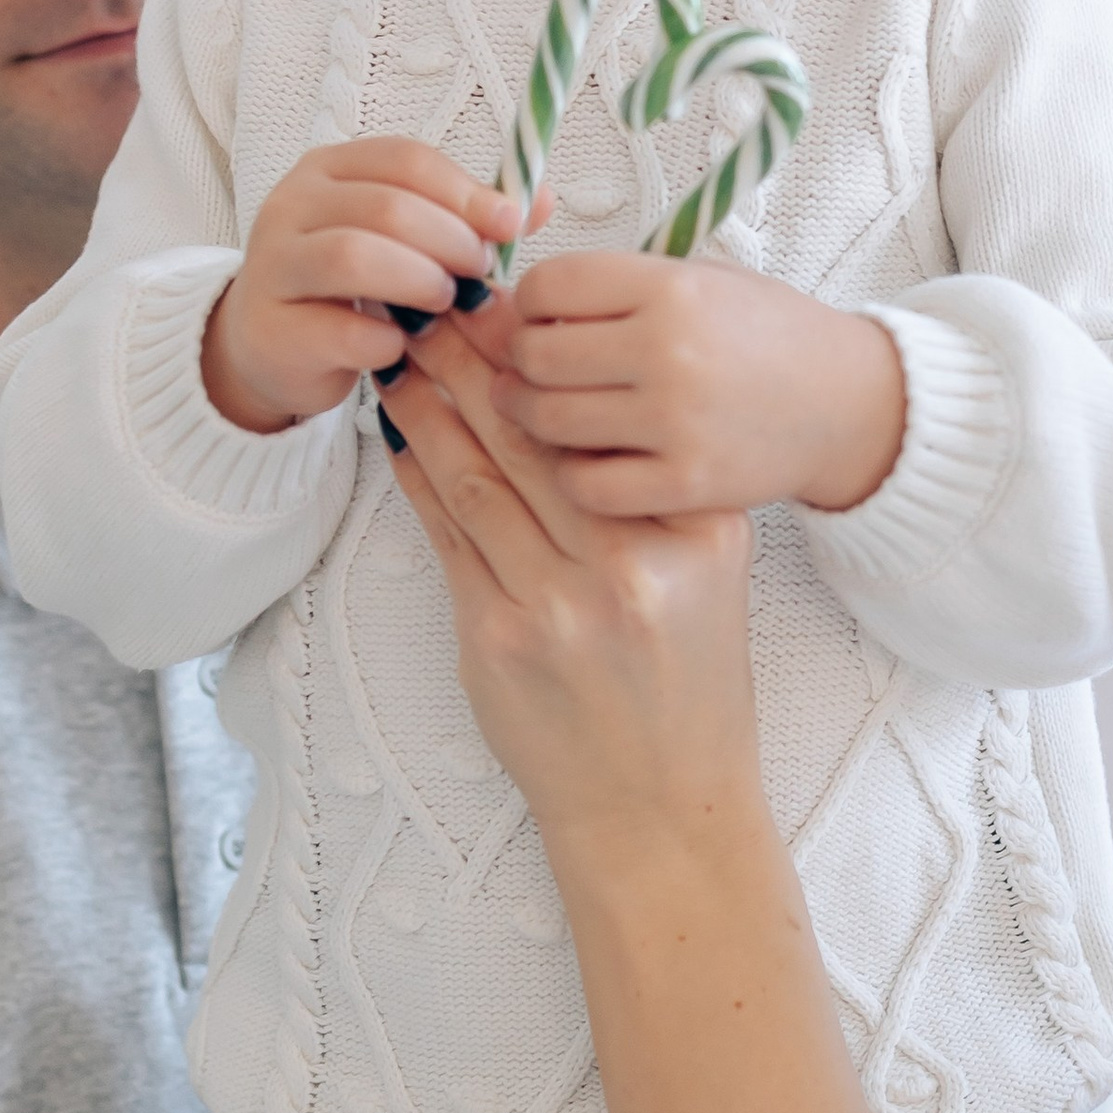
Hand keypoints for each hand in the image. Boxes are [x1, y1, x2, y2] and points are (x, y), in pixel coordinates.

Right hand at [201, 142, 532, 433]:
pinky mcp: (271, 329)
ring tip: (444, 304)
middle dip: (450, 242)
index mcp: (328, 170)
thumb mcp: (404, 241)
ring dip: (419, 282)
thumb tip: (538, 200)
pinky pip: (342, 330)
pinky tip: (401, 346)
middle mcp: (290, 206)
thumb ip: (465, 219)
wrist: (272, 349)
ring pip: (355, 257)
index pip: (405, 159)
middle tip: (479, 275)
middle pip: (386, 207)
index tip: (510, 225)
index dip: (466, 191)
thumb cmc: (350, 289)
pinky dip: (387, 340)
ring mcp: (273, 266)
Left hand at [387, 311, 762, 851]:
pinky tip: (402, 439)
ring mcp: (563, 604)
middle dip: (471, 365)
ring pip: (479, 478)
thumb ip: (656, 496)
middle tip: (431, 313)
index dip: (537, 358)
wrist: (660, 802)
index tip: (499, 311)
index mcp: (696, 532)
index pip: (601, 423)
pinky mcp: (502, 640)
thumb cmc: (685, 685)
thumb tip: (574, 400)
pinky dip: (419, 481)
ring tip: (403, 360)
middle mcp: (634, 562)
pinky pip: (449, 538)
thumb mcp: (711, 578)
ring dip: (431, 411)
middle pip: (533, 437)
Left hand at [470, 254, 904, 516]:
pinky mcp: (685, 484)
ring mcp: (676, 422)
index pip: (548, 287)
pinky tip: (584, 458)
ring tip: (542, 411)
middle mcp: (669, 351)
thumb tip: (507, 308)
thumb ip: (613, 289)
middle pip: (535, 356)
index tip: (534, 316)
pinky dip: (571, 473)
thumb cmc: (766, 336)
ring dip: (530, 417)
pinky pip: (585, 484)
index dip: (527, 303)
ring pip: (547, 421)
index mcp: (670, 288)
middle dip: (516, 362)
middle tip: (523, 369)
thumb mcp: (698, 280)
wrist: (844, 402)